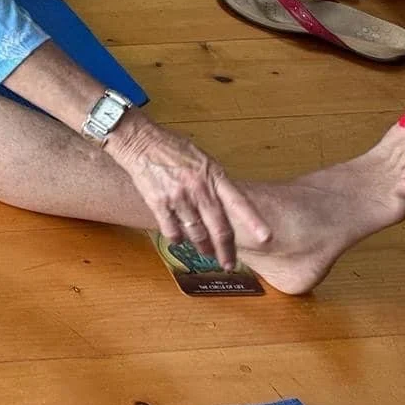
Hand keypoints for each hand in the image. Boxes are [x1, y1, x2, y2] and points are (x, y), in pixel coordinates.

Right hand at [107, 111, 270, 269]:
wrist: (138, 141)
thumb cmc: (170, 147)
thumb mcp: (202, 158)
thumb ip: (215, 181)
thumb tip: (226, 203)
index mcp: (213, 175)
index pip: (239, 202)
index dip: (253, 222)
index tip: (266, 238)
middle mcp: (198, 188)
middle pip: (218, 228)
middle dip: (226, 250)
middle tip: (229, 263)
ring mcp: (178, 197)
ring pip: (196, 233)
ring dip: (203, 247)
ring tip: (206, 252)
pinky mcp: (159, 203)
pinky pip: (172, 230)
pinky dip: (177, 239)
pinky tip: (179, 240)